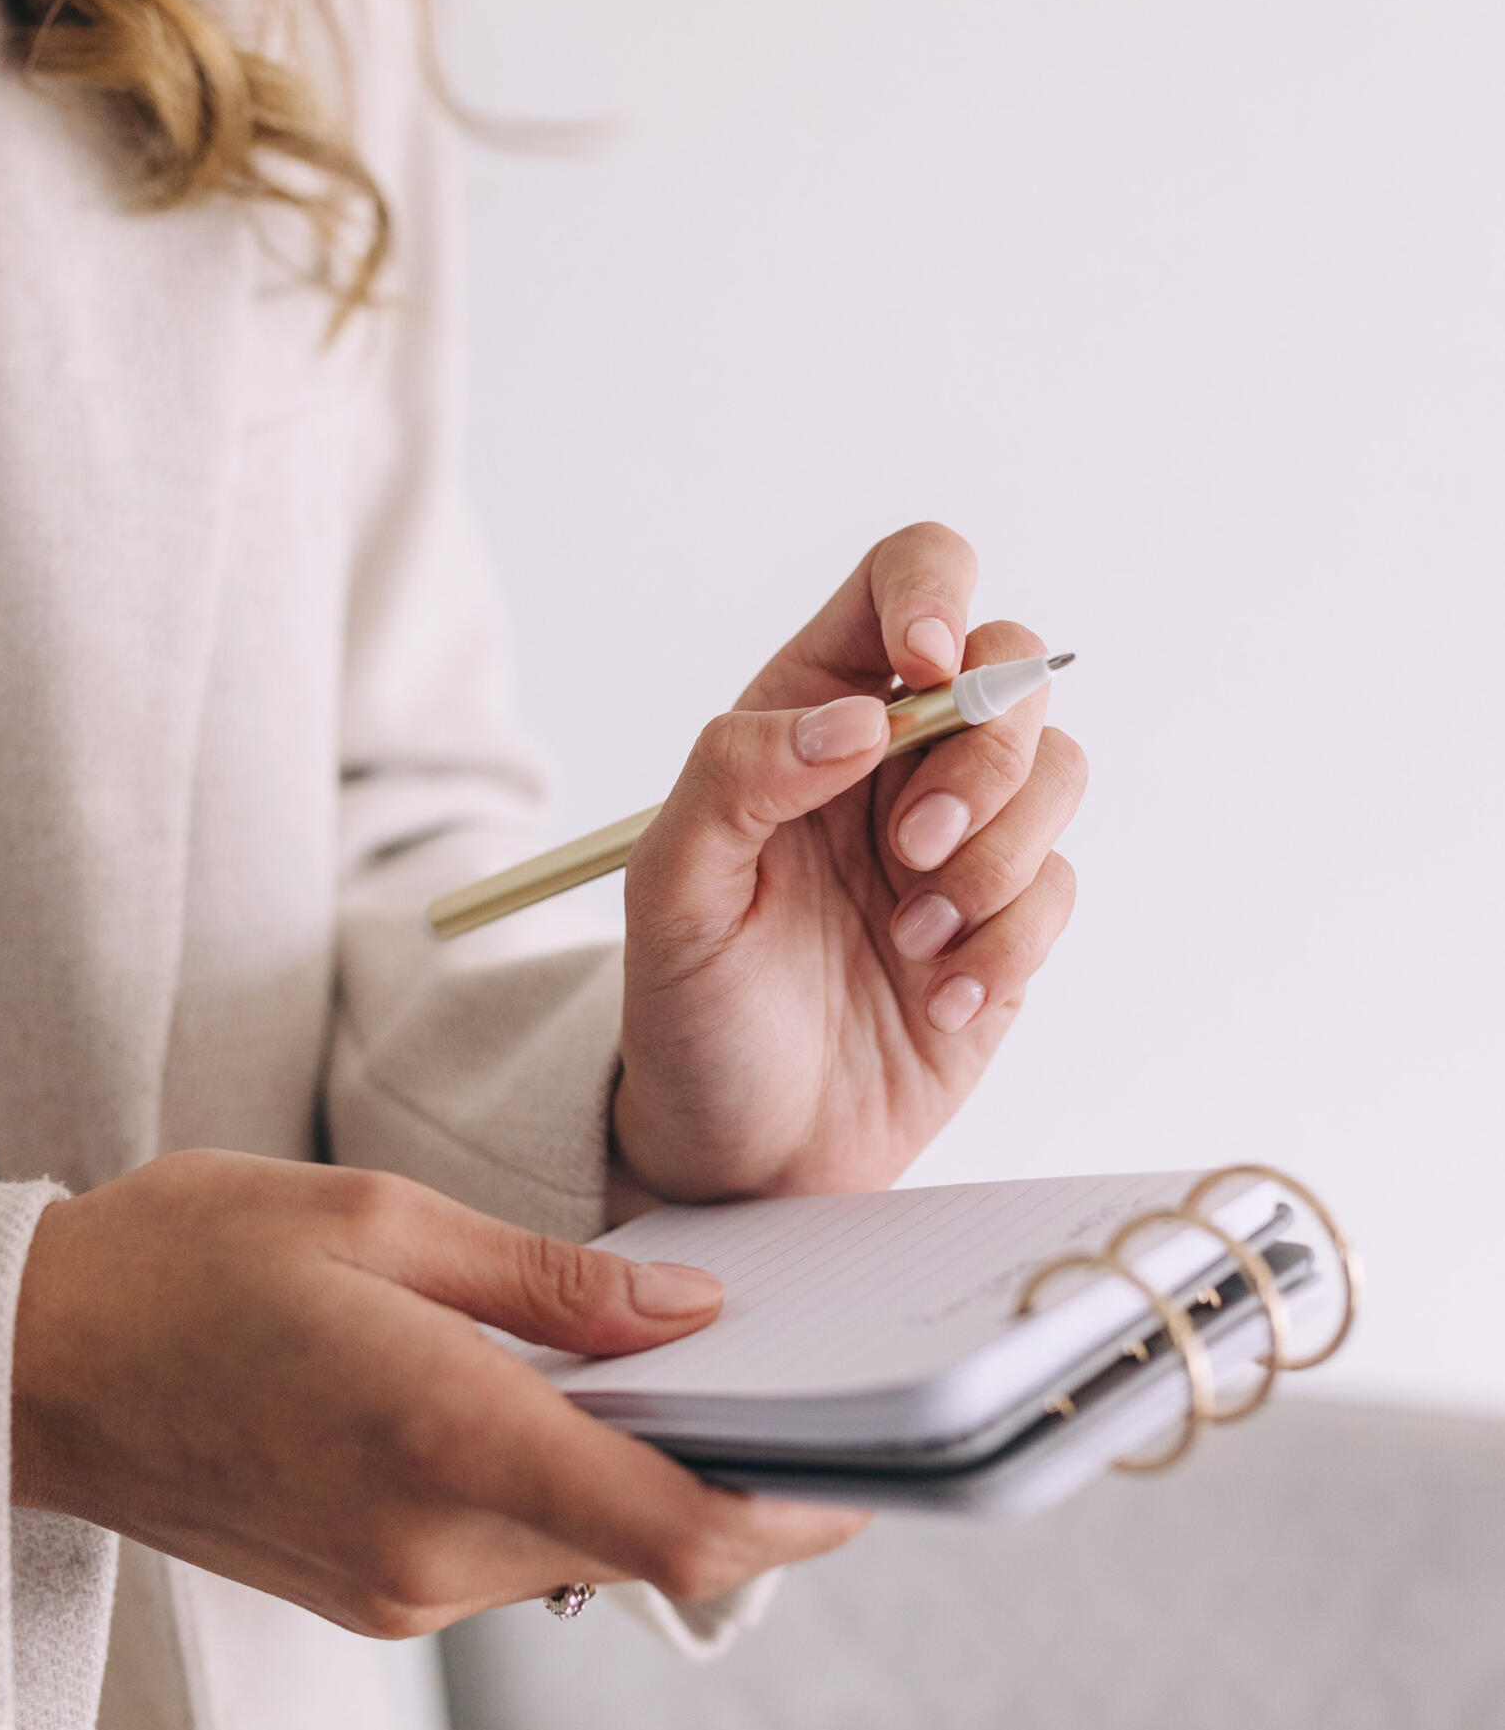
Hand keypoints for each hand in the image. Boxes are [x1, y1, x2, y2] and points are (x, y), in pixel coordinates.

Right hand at [12, 1151, 863, 1633]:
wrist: (24, 1366)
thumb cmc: (182, 1263)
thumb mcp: (377, 1221)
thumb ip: (552, 1279)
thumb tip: (699, 1308)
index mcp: (444, 1439)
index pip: (681, 1533)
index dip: (803, 1515)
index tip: (874, 1463)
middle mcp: (433, 1549)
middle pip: (654, 1550)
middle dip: (740, 1478)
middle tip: (792, 1372)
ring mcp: (399, 1592)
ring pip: (588, 1552)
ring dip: (647, 1478)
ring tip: (665, 1364)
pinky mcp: (372, 1597)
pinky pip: (515, 1553)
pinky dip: (566, 1488)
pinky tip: (553, 1398)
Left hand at [613, 525, 1084, 1200]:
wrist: (740, 1152)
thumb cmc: (690, 1009)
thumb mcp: (670, 889)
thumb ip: (740, 774)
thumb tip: (860, 718)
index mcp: (810, 711)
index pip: (905, 578)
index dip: (935, 592)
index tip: (925, 669)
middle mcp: (899, 759)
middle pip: (1012, 668)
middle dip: (979, 761)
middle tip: (909, 852)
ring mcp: (963, 839)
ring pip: (1056, 771)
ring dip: (994, 860)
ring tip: (911, 941)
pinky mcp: (1008, 923)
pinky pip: (1059, 886)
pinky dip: (1004, 944)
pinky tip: (936, 996)